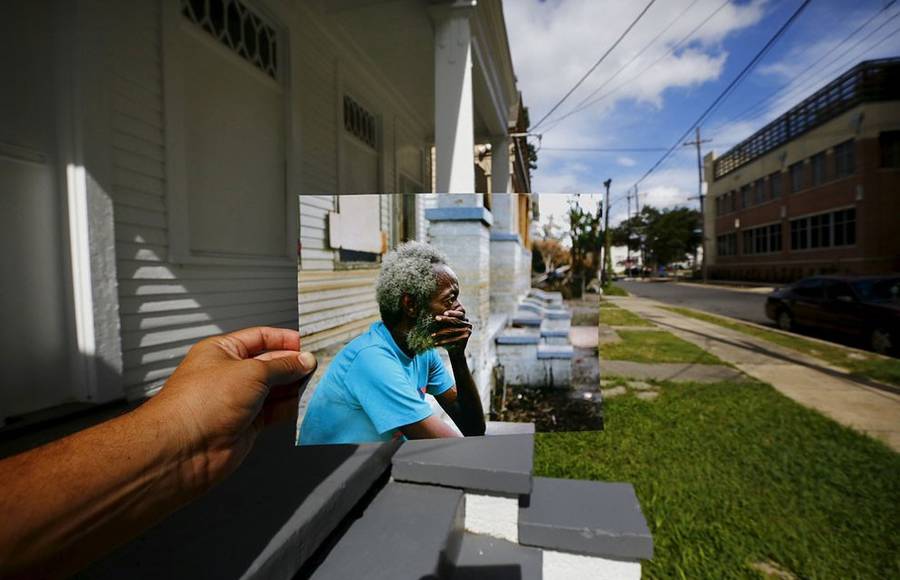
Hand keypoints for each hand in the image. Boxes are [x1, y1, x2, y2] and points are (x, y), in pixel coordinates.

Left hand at [145, 327, 316, 489]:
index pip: (259, 338)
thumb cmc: (199, 404)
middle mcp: (230, 375)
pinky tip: (304, 404)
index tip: (306, 344)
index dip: (284, 339)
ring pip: (275, 389)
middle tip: (316, 365)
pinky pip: (275, 412)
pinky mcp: (247, 424)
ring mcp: (238, 400)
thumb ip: (281, 366)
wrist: (184, 449)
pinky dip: (291, 408)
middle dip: (293, 364)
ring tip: (315, 383)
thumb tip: (302, 361)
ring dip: (295, 387)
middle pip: (270, 363)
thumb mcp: (250, 372)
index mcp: (222, 351)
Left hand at [432, 307, 471, 353]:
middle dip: (445, 319)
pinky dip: (443, 342)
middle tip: (436, 318)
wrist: (455, 351)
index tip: (443, 312)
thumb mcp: (447, 327)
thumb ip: (445, 321)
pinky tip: (435, 343)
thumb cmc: (448, 336)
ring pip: (452, 330)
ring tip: (432, 335)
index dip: (451, 313)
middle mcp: (468, 324)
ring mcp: (468, 331)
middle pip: (455, 321)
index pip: (458, 313)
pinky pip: (452, 340)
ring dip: (441, 333)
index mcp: (464, 318)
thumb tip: (436, 316)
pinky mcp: (465, 339)